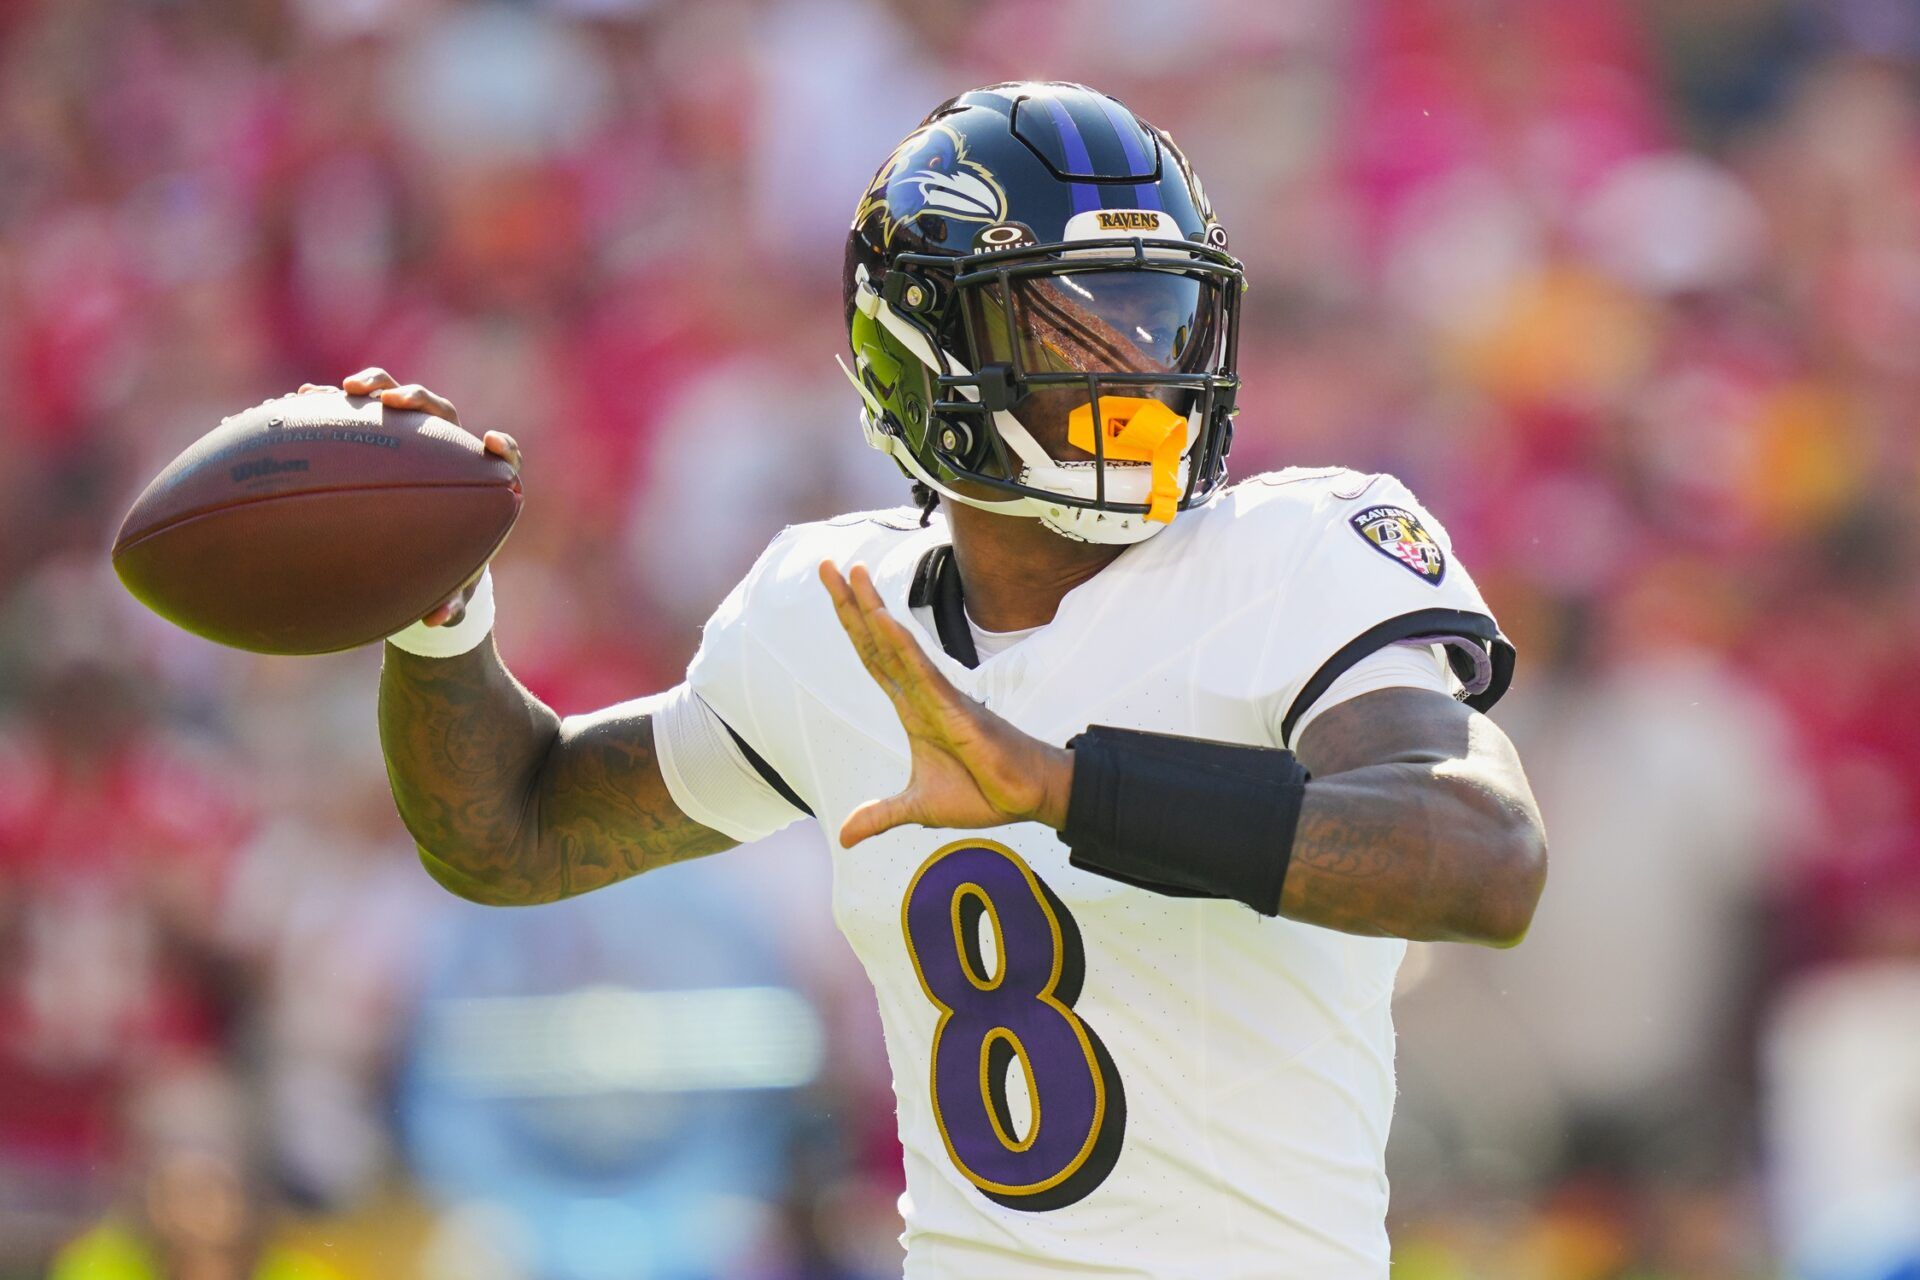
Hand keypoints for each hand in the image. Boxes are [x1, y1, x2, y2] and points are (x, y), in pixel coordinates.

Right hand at [301, 367, 520, 627]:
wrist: (420, 553)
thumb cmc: (444, 569)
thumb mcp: (448, 589)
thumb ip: (449, 604)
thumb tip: (437, 620)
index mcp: (477, 482)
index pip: (503, 456)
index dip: (502, 447)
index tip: (492, 443)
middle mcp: (447, 451)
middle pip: (440, 412)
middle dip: (419, 400)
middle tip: (394, 403)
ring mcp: (410, 437)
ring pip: (397, 401)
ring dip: (376, 387)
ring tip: (349, 390)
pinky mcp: (377, 435)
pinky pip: (354, 412)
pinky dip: (332, 402)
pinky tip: (300, 399)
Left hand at [820, 561, 1073, 846]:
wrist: (1027, 798)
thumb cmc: (984, 792)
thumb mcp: (918, 807)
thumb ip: (880, 814)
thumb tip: (844, 836)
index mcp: (912, 708)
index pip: (874, 657)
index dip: (853, 625)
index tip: (834, 590)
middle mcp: (921, 694)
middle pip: (878, 641)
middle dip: (850, 604)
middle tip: (826, 565)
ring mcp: (938, 697)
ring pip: (898, 647)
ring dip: (872, 611)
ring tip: (852, 575)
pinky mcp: (956, 711)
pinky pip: (923, 674)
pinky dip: (901, 648)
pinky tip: (883, 623)